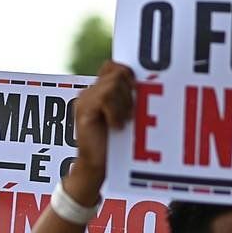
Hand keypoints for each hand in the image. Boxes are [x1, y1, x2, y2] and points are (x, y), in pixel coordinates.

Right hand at [67, 62, 134, 196]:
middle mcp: (89, 92)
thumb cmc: (117, 144)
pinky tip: (116, 126)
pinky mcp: (83, 110)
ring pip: (113, 84)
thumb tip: (148, 80)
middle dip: (130, 92)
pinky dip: (116, 112)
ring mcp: (84, 100)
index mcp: (99, 90)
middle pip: (117, 72)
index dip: (128, 74)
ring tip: (123, 122)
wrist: (99, 167)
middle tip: (130, 114)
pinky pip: (105, 97)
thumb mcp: (128, 116)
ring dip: (124, 104)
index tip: (136, 93)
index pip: (113, 66)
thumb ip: (130, 97)